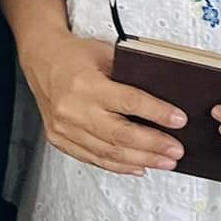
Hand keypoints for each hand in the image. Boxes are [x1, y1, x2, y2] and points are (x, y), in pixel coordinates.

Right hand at [21, 29, 186, 176]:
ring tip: (165, 162)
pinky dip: (118, 166)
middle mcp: (73, 109)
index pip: (130, 102)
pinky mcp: (60, 140)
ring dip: (141, 160)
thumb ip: (131, 75)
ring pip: (108, 152)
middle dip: (154, 145)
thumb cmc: (76, 54)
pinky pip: (93, 159)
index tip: (179, 120)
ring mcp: (64, 129)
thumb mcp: (106, 54)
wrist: (41, 59)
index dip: (158, 113)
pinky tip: (138, 167)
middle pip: (121, 135)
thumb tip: (166, 96)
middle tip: (176, 150)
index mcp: (86, 84)